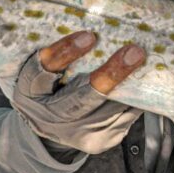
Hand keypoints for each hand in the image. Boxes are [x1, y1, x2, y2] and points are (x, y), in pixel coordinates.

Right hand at [11, 31, 146, 154]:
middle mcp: (52, 118)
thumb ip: (57, 55)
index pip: (44, 69)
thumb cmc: (46, 89)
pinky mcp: (102, 141)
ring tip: (142, 60)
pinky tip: (140, 83)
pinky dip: (134, 97)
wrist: (48, 132)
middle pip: (85, 97)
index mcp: (31, 91)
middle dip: (112, 74)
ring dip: (130, 83)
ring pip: (113, 105)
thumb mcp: (38, 72)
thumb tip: (95, 30)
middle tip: (134, 53)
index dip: (65, 53)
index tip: (88, 36)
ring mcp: (79, 134)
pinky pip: (126, 115)